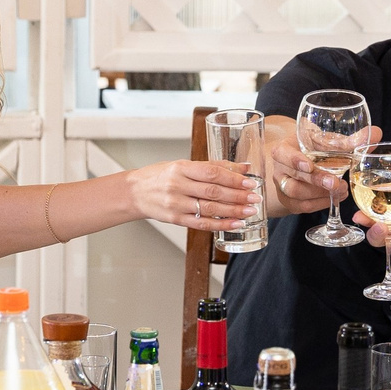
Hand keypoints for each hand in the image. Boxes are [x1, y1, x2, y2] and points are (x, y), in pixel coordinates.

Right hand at [127, 159, 261, 230]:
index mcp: (181, 168)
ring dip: (233, 211)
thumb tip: (243, 167)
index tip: (250, 181)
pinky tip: (236, 224)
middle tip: (255, 197)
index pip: (212, 173)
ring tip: (250, 211)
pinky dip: (221, 224)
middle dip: (237, 195)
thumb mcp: (183, 165)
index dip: (233, 178)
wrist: (135, 192)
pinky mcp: (176, 219)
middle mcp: (178, 186)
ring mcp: (176, 204)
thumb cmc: (161, 176)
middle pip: (213, 191)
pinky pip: (202, 223)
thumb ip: (213, 166)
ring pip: (209, 208)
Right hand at [269, 120, 379, 213]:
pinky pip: (303, 207)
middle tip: (336, 182)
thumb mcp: (328, 141)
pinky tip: (335, 197)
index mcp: (284, 149)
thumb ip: (351, 140)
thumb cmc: (315, 148)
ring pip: (297, 195)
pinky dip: (321, 203)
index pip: (283, 154)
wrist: (302, 160)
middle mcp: (280, 170)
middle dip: (316, 182)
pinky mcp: (290, 202)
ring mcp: (283, 187)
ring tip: (341, 189)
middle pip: (293, 179)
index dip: (294, 160)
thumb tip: (376, 133)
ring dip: (321, 194)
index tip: (309, 164)